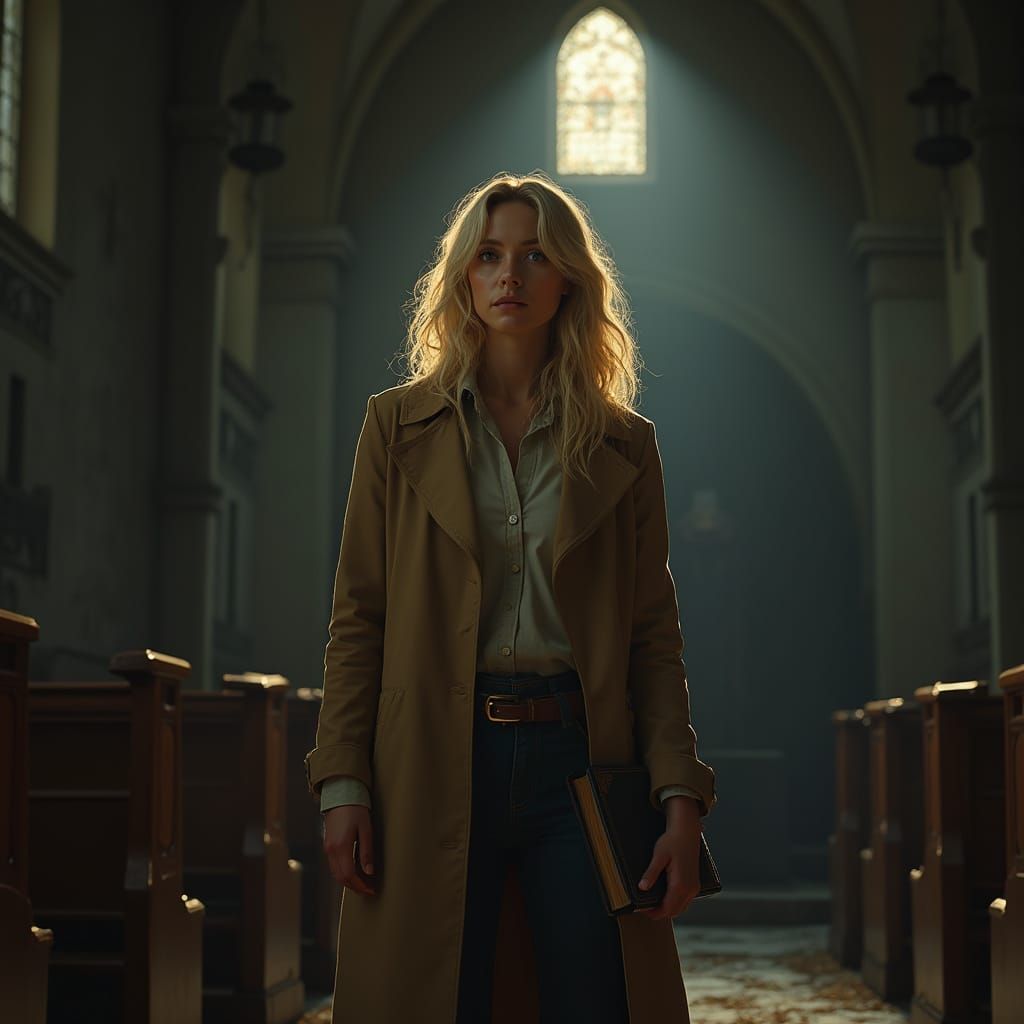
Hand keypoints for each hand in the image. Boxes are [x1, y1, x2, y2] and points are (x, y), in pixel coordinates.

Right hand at [323, 805, 376, 896]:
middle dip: (355, 887)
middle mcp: (331, 850)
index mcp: (341, 846)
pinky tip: (355, 870)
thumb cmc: (356, 809)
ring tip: (364, 882)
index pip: (349, 875)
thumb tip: (369, 872)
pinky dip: (344, 872)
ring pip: (336, 873)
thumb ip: (367, 852)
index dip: (360, 885)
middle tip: (369, 890)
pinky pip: (334, 865)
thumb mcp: (366, 829)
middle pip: (341, 877)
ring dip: (349, 881)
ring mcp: (327, 848)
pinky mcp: (327, 844)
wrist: (340, 794)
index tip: (371, 890)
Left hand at [636, 796, 700, 920]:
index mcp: (680, 884)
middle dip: (660, 913)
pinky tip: (665, 896)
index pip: (667, 909)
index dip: (654, 913)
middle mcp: (690, 889)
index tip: (642, 910)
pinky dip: (675, 903)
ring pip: (681, 907)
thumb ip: (651, 873)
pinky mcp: (695, 883)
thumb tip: (642, 887)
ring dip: (668, 908)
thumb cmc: (672, 841)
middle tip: (646, 907)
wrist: (687, 832)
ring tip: (654, 902)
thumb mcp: (659, 856)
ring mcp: (694, 887)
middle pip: (674, 912)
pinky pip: (685, 900)